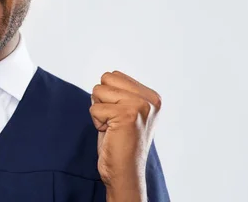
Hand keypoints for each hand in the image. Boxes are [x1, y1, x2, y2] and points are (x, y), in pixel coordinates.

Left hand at [90, 71, 161, 200]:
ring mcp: (140, 106)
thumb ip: (122, 92)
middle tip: (113, 121)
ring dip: (99, 111)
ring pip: (98, 91)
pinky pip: (95, 108)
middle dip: (101, 100)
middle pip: (105, 79)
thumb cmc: (120, 142)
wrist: (125, 173)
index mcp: (152, 97)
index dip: (108, 95)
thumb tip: (106, 74)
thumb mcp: (126, 111)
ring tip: (112, 127)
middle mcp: (150, 100)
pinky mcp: (127, 115)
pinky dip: (97, 122)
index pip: (113, 75)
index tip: (119, 116)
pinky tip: (110, 133)